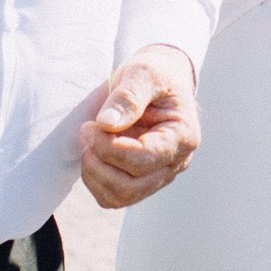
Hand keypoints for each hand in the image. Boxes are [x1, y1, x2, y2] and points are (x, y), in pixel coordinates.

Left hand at [78, 47, 200, 208]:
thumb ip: (128, 97)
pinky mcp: (142, 181)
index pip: (144, 159)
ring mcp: (158, 175)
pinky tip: (94, 152)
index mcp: (183, 137)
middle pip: (131, 185)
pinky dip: (95, 180)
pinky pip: (113, 197)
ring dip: (94, 174)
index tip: (92, 125)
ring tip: (89, 142)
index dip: (110, 148)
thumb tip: (107, 123)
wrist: (159, 80)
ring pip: (121, 197)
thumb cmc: (155, 74)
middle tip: (87, 131)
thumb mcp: (143, 73)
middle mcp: (175, 163)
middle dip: (99, 162)